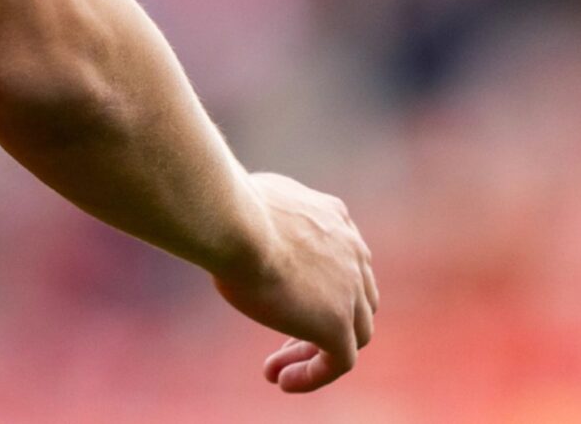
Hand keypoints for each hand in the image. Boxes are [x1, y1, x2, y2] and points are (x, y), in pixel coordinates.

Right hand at [210, 172, 376, 393]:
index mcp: (333, 216)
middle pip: (355, 297)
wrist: (234, 222)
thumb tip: (236, 217)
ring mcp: (350, 289)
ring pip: (351, 333)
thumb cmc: (225, 209)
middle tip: (287, 337)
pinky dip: (314, 374)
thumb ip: (258, 214)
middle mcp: (351, 250)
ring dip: (313, 352)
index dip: (317, 283)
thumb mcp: (247, 200)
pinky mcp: (337, 323)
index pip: (342, 258)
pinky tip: (283, 381)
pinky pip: (339, 361)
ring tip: (278, 371)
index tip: (281, 297)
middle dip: (322, 318)